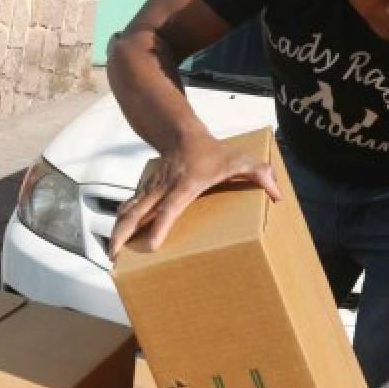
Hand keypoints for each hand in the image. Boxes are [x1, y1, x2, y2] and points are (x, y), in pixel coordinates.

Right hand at [107, 135, 280, 256]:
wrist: (181, 133)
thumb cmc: (212, 151)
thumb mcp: (240, 159)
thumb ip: (260, 174)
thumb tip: (277, 194)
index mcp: (185, 186)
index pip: (169, 208)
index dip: (159, 226)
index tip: (150, 245)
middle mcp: (163, 189)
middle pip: (138, 212)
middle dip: (124, 232)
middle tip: (114, 254)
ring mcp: (152, 189)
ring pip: (129, 210)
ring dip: (117, 230)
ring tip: (111, 251)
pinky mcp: (146, 190)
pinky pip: (131, 207)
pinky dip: (121, 221)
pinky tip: (116, 236)